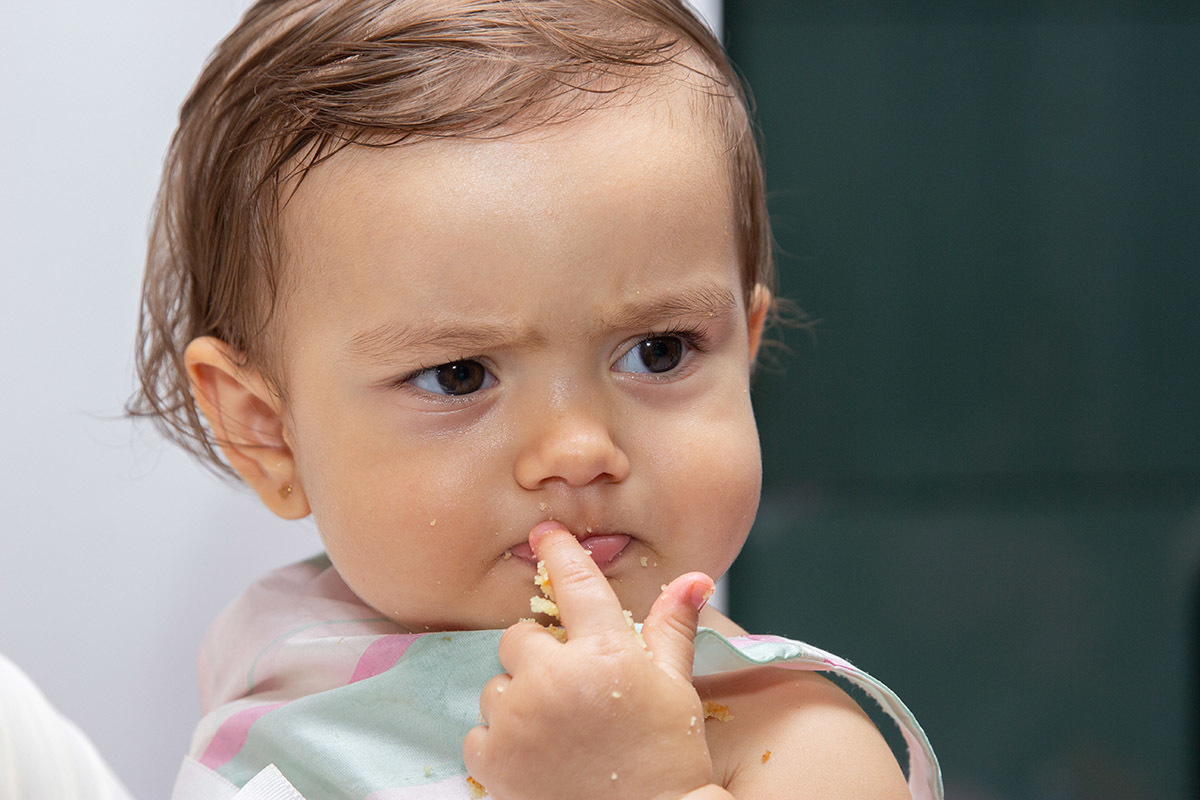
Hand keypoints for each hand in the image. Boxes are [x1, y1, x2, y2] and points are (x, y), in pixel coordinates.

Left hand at [462, 522, 721, 799]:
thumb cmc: (666, 757)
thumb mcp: (674, 687)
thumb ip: (672, 628)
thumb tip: (694, 578)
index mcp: (604, 654)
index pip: (574, 584)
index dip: (558, 552)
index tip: (544, 534)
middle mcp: (554, 679)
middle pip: (518, 638)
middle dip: (538, 657)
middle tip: (569, 688)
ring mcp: (519, 720)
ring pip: (496, 686)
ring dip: (517, 701)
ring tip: (556, 730)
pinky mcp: (493, 759)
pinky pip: (479, 732)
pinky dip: (500, 743)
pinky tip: (536, 757)